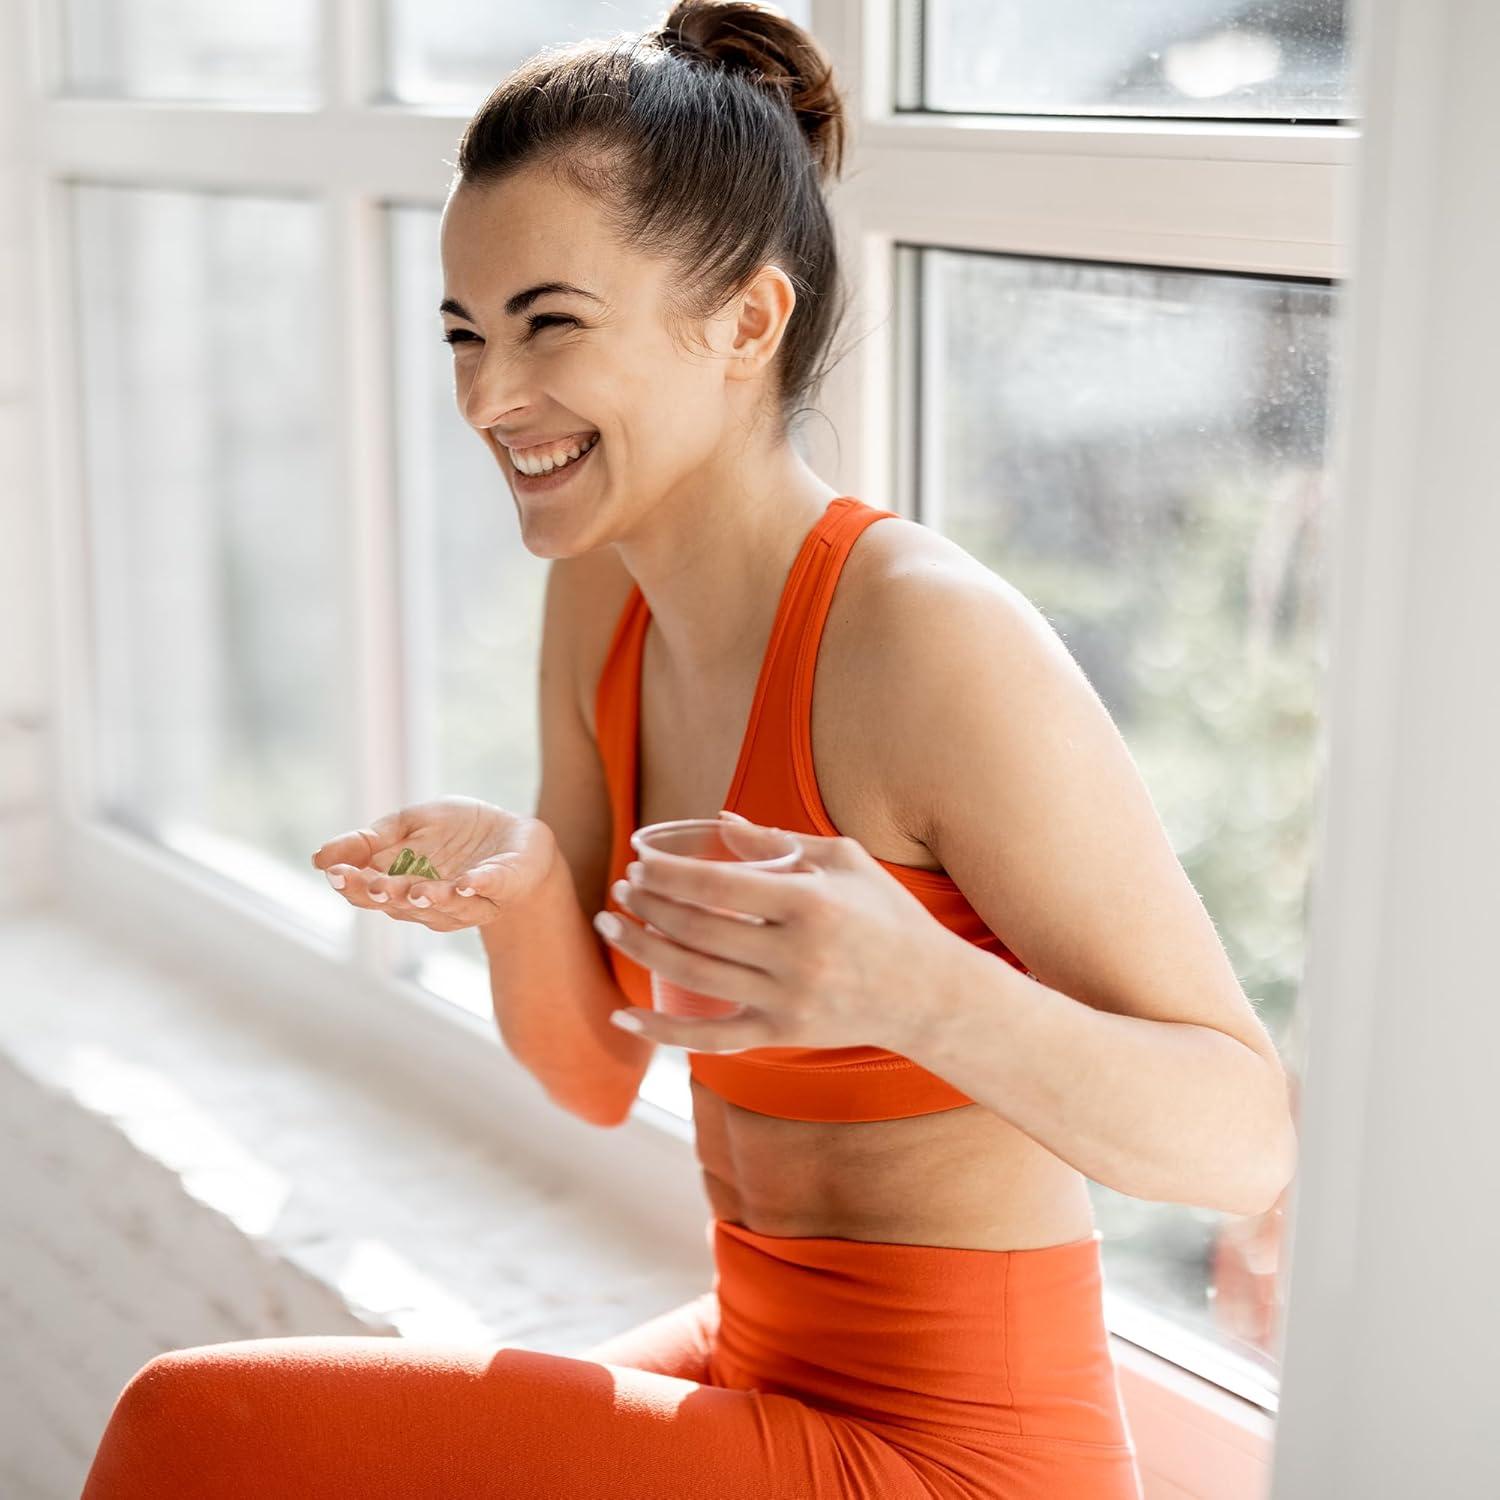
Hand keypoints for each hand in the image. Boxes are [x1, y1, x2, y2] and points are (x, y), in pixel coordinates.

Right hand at [311, 795, 556, 931]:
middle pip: (402, 903)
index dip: (353, 884)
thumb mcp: (408, 824)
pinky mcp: (503, 886)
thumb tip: (319, 857)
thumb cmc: (457, 832)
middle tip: (372, 885)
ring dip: (429, 898)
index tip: (334, 872)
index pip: (369, 890)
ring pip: (444, 905)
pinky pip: (490, 889)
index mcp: (402, 883)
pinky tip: (466, 884)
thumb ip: (368, 841)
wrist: (515, 834)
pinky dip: (478, 887)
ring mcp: (467, 899)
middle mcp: (431, 900)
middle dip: (387, 894)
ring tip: (415, 890)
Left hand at [597, 811, 950, 1054]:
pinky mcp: (782, 1035)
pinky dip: (661, 1032)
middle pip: (697, 929)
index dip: (668, 874)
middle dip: (648, 906)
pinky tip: (621, 1016)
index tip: (640, 863)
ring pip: (693, 976)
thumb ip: (779, 842)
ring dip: (643, 948)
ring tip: (612, 925)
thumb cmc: (889, 916)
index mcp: (810, 904)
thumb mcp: (845, 862)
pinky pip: (709, 1039)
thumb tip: (718, 822)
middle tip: (620, 889)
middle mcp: (796, 955)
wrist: (932, 995)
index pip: (717, 885)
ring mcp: (787, 1000)